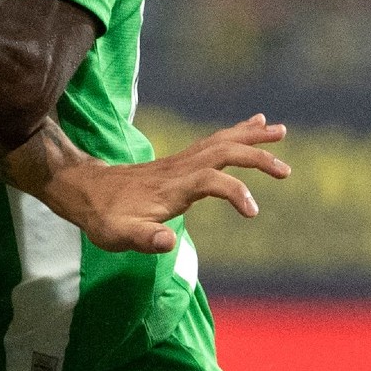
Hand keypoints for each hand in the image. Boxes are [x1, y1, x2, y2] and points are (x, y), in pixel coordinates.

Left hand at [28, 115, 288, 255]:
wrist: (84, 192)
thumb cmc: (103, 218)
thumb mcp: (118, 235)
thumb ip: (144, 238)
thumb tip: (168, 243)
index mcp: (172, 187)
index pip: (212, 181)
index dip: (235, 192)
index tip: (253, 213)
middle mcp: (180, 168)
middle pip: (223, 152)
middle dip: (256, 157)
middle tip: (286, 170)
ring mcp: (180, 162)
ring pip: (220, 141)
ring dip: (251, 137)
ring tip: (280, 130)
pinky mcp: (180, 162)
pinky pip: (213, 142)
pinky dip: (236, 134)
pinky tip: (253, 127)